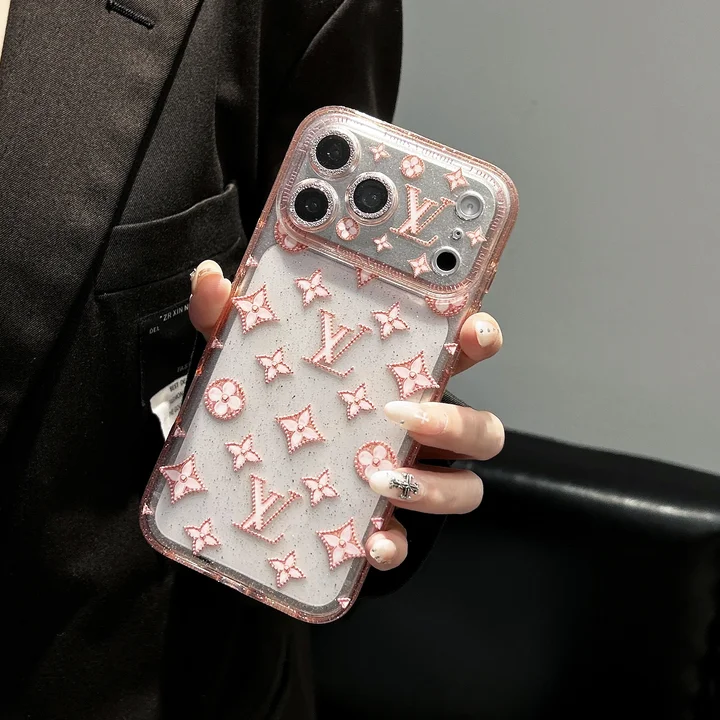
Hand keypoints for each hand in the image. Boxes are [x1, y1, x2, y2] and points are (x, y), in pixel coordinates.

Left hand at [189, 260, 503, 570]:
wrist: (247, 479)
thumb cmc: (270, 402)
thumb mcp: (247, 357)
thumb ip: (228, 318)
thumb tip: (208, 278)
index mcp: (400, 378)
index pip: (463, 350)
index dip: (482, 338)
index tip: (474, 332)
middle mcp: (418, 431)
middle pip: (481, 428)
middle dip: (460, 422)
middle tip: (403, 415)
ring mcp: (408, 479)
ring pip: (466, 489)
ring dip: (437, 488)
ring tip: (380, 480)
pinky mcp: (384, 525)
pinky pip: (410, 543)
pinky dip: (396, 545)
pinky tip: (369, 544)